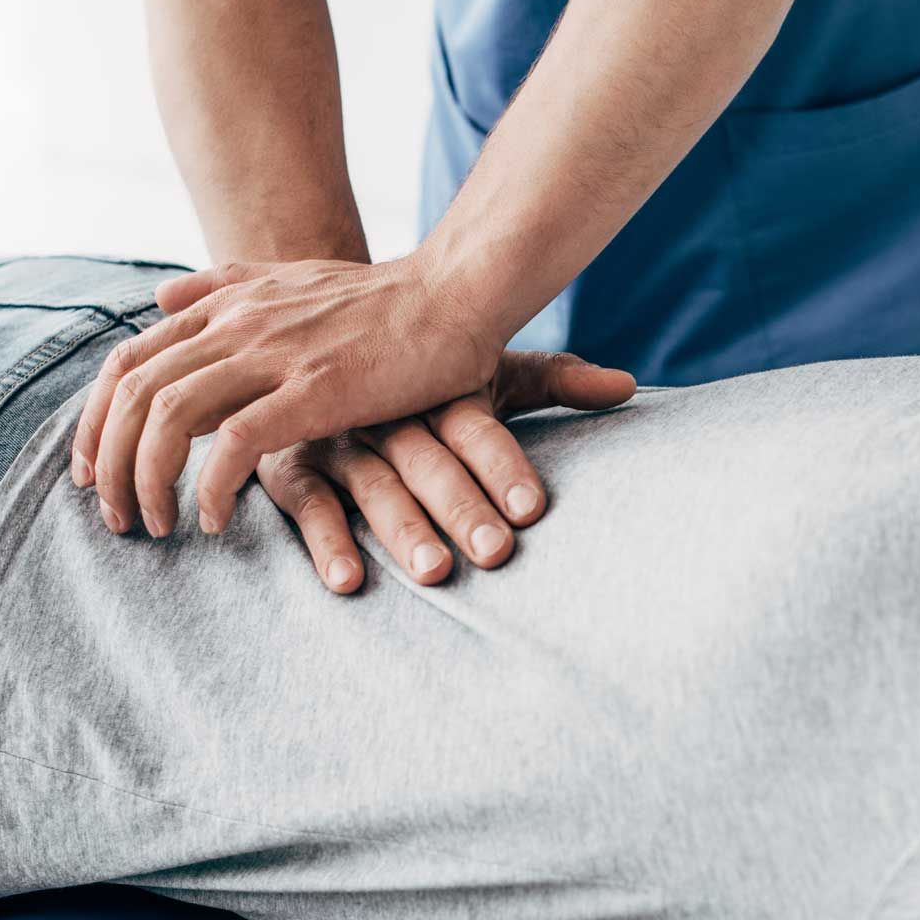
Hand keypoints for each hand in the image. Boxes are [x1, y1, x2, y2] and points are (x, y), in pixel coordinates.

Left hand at [69, 253, 509, 537]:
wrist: (455, 293)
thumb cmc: (384, 300)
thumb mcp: (290, 278)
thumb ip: (222, 287)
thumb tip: (159, 298)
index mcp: (226, 304)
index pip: (127, 363)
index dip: (95, 422)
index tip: (92, 472)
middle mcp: (237, 324)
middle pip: (132, 396)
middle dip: (108, 464)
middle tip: (114, 517)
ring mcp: (274, 354)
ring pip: (168, 419)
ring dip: (147, 482)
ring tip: (154, 527)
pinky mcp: (315, 389)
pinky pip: (234, 444)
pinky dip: (211, 488)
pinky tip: (215, 521)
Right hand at [251, 349, 634, 592]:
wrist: (308, 339)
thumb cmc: (415, 373)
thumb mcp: (482, 373)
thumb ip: (554, 382)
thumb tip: (629, 386)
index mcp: (434, 387)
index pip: (475, 424)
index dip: (502, 464)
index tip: (532, 508)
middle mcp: (386, 409)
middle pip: (428, 459)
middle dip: (462, 506)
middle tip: (495, 553)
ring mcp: (337, 437)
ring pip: (374, 485)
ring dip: (403, 529)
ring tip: (435, 571)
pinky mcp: (289, 466)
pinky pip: (307, 504)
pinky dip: (325, 541)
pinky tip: (347, 580)